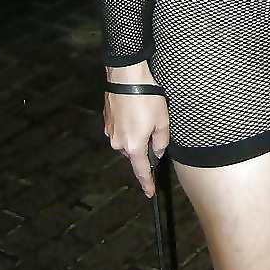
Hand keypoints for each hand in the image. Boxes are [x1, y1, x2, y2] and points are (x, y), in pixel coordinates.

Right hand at [103, 63, 169, 196]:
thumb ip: (161, 141)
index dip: (147, 182)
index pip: (142, 170)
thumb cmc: (147, 98)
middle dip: (145, 146)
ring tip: (147, 113)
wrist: (126, 77)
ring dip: (137, 133)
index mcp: (133, 146)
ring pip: (128, 140)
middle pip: (135, 153)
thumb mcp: (163, 121)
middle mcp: (118, 143)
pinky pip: (121, 129)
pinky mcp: (107, 121)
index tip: (149, 192)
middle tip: (155, 127)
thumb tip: (158, 151)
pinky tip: (136, 110)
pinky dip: (129, 125)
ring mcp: (110, 132)